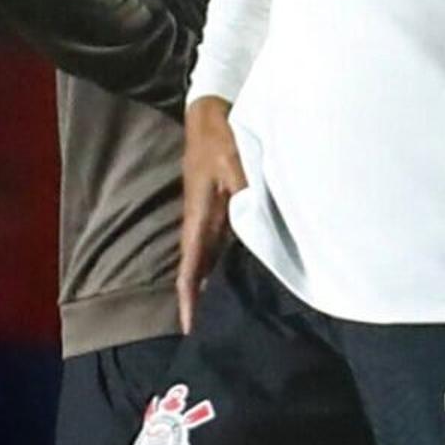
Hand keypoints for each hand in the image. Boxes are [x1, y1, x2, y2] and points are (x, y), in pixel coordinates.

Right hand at [178, 97, 247, 333]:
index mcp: (199, 216)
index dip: (190, 299)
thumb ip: (245, 192)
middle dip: (201, 302)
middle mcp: (202, 221)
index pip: (191, 267)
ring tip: (225, 316)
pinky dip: (227, 264)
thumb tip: (254, 220)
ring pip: (212, 259)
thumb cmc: (222, 135)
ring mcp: (211, 215)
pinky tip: (241, 278)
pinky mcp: (222, 206)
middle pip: (200, 270)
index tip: (190, 327)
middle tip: (210, 333)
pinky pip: (224, 243)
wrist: (211, 112)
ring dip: (214, 285)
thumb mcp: (235, 162)